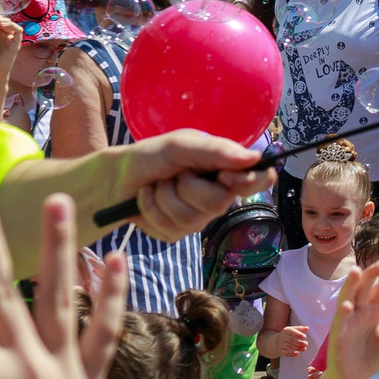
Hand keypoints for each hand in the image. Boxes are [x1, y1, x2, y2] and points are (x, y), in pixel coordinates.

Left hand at [113, 129, 272, 242]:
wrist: (118, 176)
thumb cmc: (152, 155)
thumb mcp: (182, 145)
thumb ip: (216, 150)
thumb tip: (254, 157)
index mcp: (225, 169)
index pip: (260, 179)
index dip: (250, 182)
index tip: (226, 176)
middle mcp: (217, 196)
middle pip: (219, 203)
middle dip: (188, 186)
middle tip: (176, 174)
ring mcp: (198, 218)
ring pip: (192, 219)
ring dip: (165, 197)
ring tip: (157, 185)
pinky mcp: (176, 233)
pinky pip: (170, 228)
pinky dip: (151, 208)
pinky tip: (147, 199)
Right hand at [275, 324, 311, 357]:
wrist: (275, 342)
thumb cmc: (288, 335)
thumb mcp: (292, 330)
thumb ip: (300, 329)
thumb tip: (307, 328)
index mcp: (286, 330)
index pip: (292, 331)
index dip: (298, 334)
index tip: (305, 337)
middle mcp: (283, 337)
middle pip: (291, 339)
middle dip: (299, 342)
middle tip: (306, 344)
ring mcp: (281, 344)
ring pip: (289, 346)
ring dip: (297, 348)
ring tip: (304, 349)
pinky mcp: (281, 351)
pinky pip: (286, 353)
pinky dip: (292, 354)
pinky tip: (298, 354)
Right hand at [324, 259, 378, 378]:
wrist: (354, 378)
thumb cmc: (372, 357)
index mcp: (374, 310)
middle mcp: (360, 311)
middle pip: (365, 288)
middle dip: (371, 275)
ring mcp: (348, 321)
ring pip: (348, 298)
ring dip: (351, 285)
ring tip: (357, 272)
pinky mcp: (339, 335)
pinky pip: (340, 322)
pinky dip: (343, 313)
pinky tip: (347, 305)